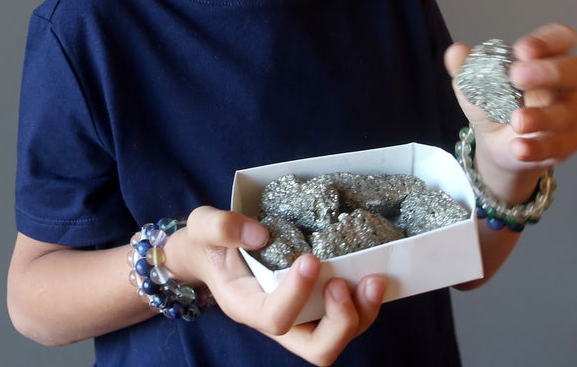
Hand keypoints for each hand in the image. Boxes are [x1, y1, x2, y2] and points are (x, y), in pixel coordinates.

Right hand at [167, 206, 386, 365]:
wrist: (209, 253)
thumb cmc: (206, 242)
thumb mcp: (202, 226)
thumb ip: (222, 227)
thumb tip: (259, 234)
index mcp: (245, 305)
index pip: (275, 318)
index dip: (297, 296)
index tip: (311, 259)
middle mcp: (276, 320)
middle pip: (316, 348)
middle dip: (342, 321)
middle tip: (351, 283)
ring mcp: (298, 316)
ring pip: (337, 338)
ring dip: (362, 313)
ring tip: (374, 279)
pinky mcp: (313, 304)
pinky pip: (345, 316)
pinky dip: (362, 301)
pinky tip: (371, 272)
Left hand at [445, 23, 576, 202]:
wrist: (495, 143)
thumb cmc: (494, 103)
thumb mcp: (476, 84)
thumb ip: (467, 67)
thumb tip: (455, 52)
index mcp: (546, 59)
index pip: (561, 39)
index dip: (547, 41)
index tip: (521, 49)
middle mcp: (566, 83)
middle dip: (550, 71)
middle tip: (517, 76)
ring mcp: (572, 114)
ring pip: (571, 112)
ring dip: (544, 116)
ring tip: (517, 120)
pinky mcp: (568, 142)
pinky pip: (560, 145)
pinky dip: (538, 147)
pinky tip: (519, 147)